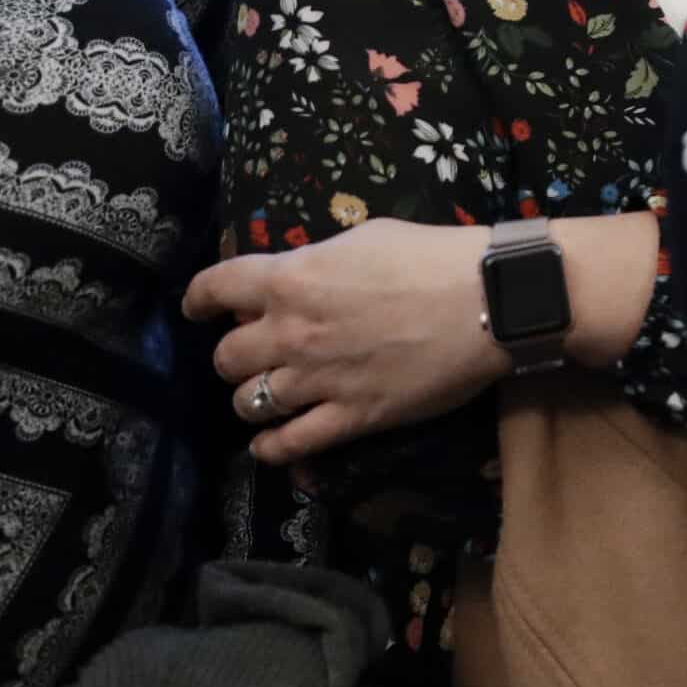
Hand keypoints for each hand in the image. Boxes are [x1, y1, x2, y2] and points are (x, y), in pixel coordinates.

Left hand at [183, 218, 507, 464]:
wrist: (488, 302)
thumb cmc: (433, 256)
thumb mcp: (365, 238)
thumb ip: (318, 261)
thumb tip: (297, 279)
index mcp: (291, 280)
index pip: (216, 288)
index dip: (199, 299)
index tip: (198, 309)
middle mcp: (291, 332)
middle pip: (226, 358)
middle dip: (235, 355)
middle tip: (256, 353)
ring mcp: (317, 380)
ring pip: (248, 403)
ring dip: (251, 399)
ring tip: (268, 396)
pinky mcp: (350, 418)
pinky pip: (289, 444)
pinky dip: (270, 447)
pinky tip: (270, 443)